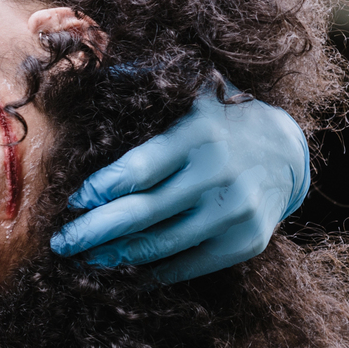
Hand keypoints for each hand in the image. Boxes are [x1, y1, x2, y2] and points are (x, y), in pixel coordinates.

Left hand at [50, 87, 308, 281]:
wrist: (287, 150)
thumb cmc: (219, 123)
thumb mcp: (191, 96)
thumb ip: (145, 91)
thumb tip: (93, 76)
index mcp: (197, 133)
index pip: (139, 167)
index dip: (102, 189)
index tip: (74, 201)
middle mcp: (218, 173)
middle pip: (143, 212)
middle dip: (93, 231)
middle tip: (61, 243)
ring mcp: (236, 211)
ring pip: (161, 244)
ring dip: (116, 255)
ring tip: (87, 257)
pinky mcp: (247, 241)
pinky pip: (188, 265)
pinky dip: (152, 271)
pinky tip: (125, 268)